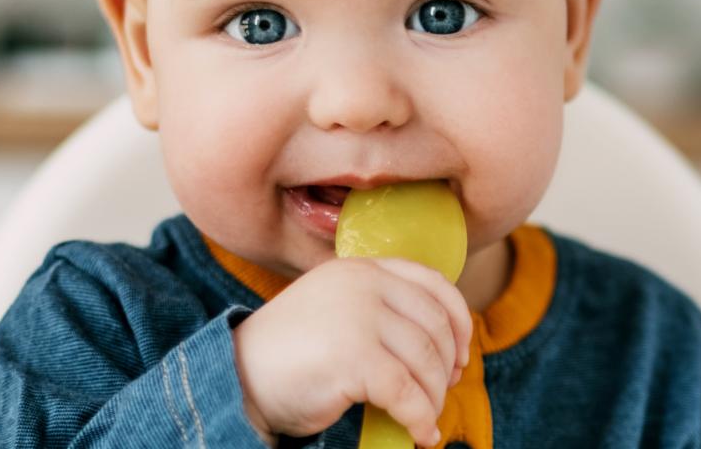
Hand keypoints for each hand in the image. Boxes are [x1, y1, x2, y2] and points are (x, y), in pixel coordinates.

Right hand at [232, 257, 473, 445]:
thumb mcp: (338, 311)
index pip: (433, 284)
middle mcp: (363, 285)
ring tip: (426, 418)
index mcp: (362, 269)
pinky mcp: (354, 357)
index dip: (459, 322)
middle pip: (435, 327)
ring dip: (434, 398)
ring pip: (426, 362)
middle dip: (447, 367)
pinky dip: (421, 419)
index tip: (462, 354)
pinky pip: (407, 394)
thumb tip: (446, 347)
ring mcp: (359, 318)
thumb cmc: (290, 353)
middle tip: (442, 393)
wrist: (238, 377)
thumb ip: (381, 311)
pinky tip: (421, 434)